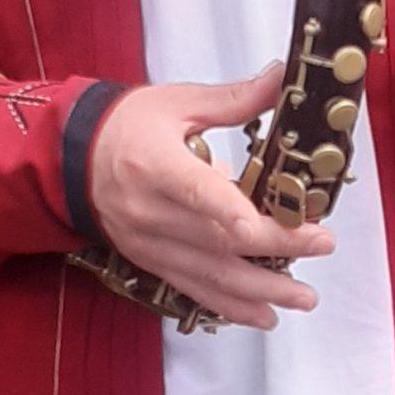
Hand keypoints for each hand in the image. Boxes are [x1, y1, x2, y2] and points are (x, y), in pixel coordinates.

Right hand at [86, 62, 333, 328]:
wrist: (73, 156)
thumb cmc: (129, 124)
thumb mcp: (178, 102)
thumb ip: (233, 99)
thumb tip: (283, 78)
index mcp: (154, 164)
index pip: (194, 190)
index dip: (228, 210)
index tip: (263, 225)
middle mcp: (149, 212)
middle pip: (215, 238)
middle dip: (274, 248)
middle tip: (321, 245)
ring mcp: (148, 243)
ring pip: (208, 275)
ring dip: (259, 291)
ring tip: (302, 298)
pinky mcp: (149, 262)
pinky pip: (193, 289)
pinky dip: (229, 307)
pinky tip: (263, 316)